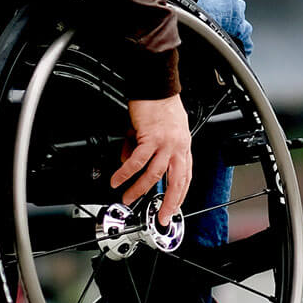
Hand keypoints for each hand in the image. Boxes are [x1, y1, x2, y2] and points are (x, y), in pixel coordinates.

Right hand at [111, 95, 191, 225]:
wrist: (156, 84)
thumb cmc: (160, 102)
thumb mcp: (159, 128)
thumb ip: (146, 147)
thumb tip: (127, 162)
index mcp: (183, 145)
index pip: (185, 176)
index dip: (180, 194)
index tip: (173, 207)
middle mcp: (178, 146)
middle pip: (176, 182)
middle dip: (169, 203)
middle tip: (161, 217)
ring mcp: (166, 143)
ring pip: (154, 174)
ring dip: (139, 189)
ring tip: (128, 198)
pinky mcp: (150, 138)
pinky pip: (137, 161)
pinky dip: (126, 172)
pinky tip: (117, 179)